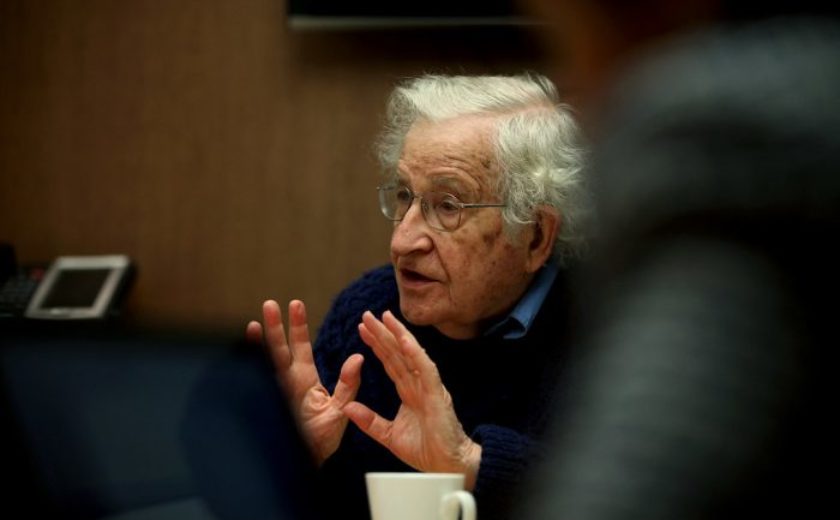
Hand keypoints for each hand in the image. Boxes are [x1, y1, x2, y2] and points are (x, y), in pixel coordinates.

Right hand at [246, 299, 362, 464]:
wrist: (309, 461)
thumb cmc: (324, 438)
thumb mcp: (340, 409)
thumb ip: (348, 384)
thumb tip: (359, 358)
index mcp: (305, 379)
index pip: (300, 347)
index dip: (297, 327)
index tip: (295, 304)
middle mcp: (287, 382)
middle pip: (279, 349)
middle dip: (275, 327)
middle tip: (271, 303)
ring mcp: (275, 392)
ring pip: (265, 362)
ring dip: (260, 342)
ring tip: (255, 320)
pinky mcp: (267, 403)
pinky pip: (256, 382)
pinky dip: (250, 366)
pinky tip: (245, 351)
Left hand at [343, 310, 481, 489]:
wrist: (445, 467)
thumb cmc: (425, 450)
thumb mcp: (389, 435)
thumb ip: (370, 421)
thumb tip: (348, 408)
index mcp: (409, 391)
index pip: (390, 362)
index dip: (376, 345)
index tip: (362, 329)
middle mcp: (419, 384)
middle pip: (398, 353)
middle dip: (382, 333)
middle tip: (367, 315)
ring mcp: (429, 387)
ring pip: (411, 354)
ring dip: (398, 334)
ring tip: (385, 317)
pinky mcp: (437, 394)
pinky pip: (426, 369)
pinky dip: (415, 353)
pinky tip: (405, 339)